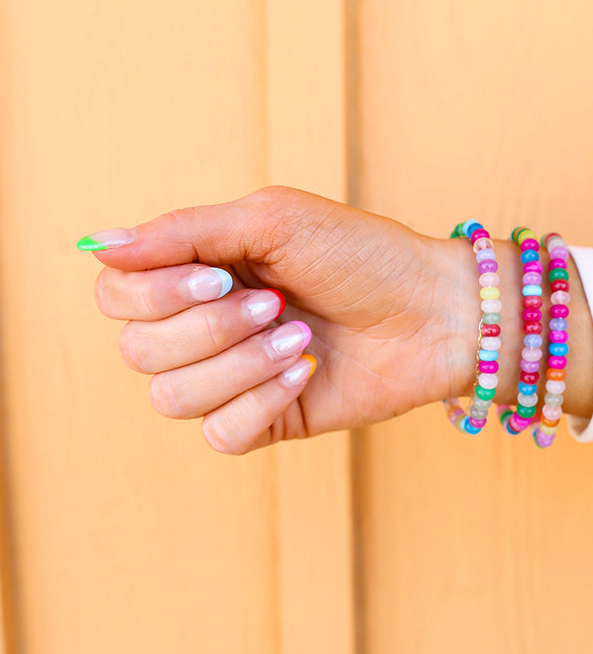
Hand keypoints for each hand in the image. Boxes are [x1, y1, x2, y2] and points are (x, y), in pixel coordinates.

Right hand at [82, 186, 475, 453]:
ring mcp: (232, 377)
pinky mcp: (264, 421)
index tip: (219, 273)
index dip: (154, 292)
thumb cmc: (362, 254)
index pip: (117, 295)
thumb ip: (182, 232)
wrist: (434, 310)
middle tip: (276, 302)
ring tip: (299, 334)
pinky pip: (219, 433)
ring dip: (240, 362)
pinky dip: (260, 400)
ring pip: (171, 396)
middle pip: (138, 349)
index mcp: (198, 272)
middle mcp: (205, 326)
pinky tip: (306, 371)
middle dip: (209, 326)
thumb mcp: (272, 220)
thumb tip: (98, 244)